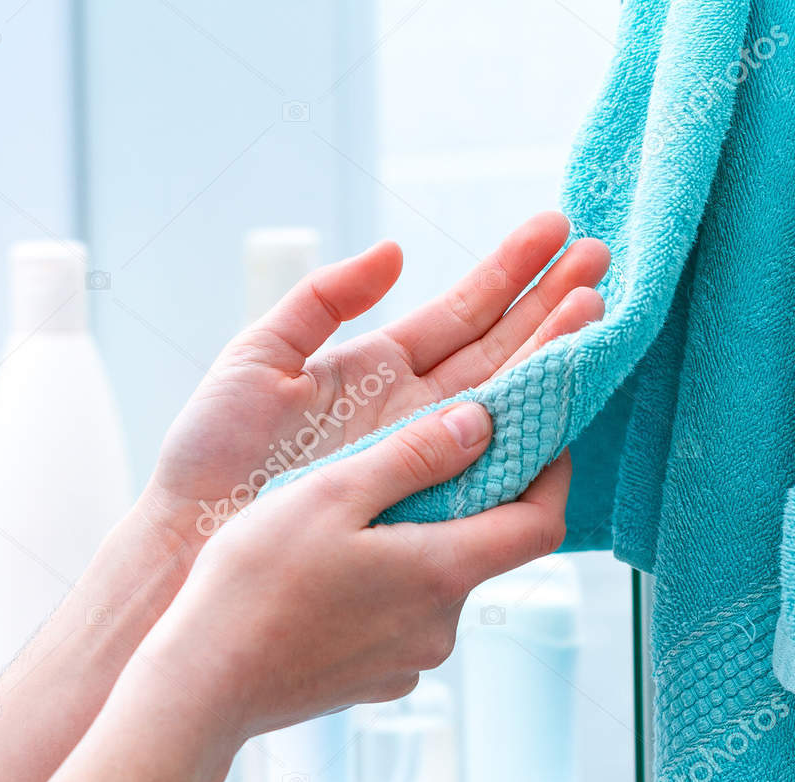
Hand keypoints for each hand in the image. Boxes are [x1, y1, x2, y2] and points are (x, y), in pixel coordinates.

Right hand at [136, 399, 574, 741]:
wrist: (202, 683)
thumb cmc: (254, 584)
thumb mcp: (331, 493)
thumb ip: (413, 456)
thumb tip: (481, 424)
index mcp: (442, 570)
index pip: (542, 523)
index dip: (553, 474)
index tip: (540, 436)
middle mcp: (440, 625)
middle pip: (484, 550)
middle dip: (463, 502)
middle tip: (415, 460)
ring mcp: (409, 659)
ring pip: (436, 584)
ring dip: (415, 546)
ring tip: (350, 518)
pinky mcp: (376, 681)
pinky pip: (400, 621)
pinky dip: (384, 590)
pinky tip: (328, 574)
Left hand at [141, 211, 606, 545]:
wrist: (188, 540)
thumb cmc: (209, 456)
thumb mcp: (256, 358)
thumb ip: (319, 301)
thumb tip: (394, 253)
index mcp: (373, 367)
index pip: (458, 311)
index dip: (508, 272)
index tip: (558, 229)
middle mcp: (410, 410)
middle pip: (498, 349)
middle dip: (551, 302)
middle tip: (606, 257)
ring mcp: (420, 455)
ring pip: (505, 397)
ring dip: (554, 351)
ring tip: (602, 304)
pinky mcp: (420, 502)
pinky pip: (489, 461)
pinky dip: (532, 426)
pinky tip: (571, 390)